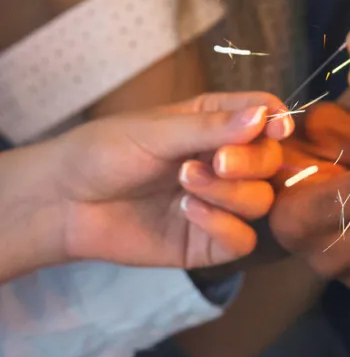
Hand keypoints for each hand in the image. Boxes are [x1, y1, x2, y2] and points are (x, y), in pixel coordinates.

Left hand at [52, 93, 291, 270]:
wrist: (64, 203)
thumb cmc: (104, 152)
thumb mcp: (156, 131)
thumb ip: (211, 127)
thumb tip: (265, 116)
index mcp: (215, 123)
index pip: (265, 115)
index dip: (277, 120)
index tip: (277, 128)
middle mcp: (224, 161)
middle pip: (270, 161)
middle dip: (250, 162)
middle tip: (216, 161)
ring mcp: (218, 203)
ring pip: (261, 201)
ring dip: (230, 192)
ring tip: (185, 182)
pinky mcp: (205, 241)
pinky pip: (241, 239)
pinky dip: (225, 226)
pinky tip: (190, 212)